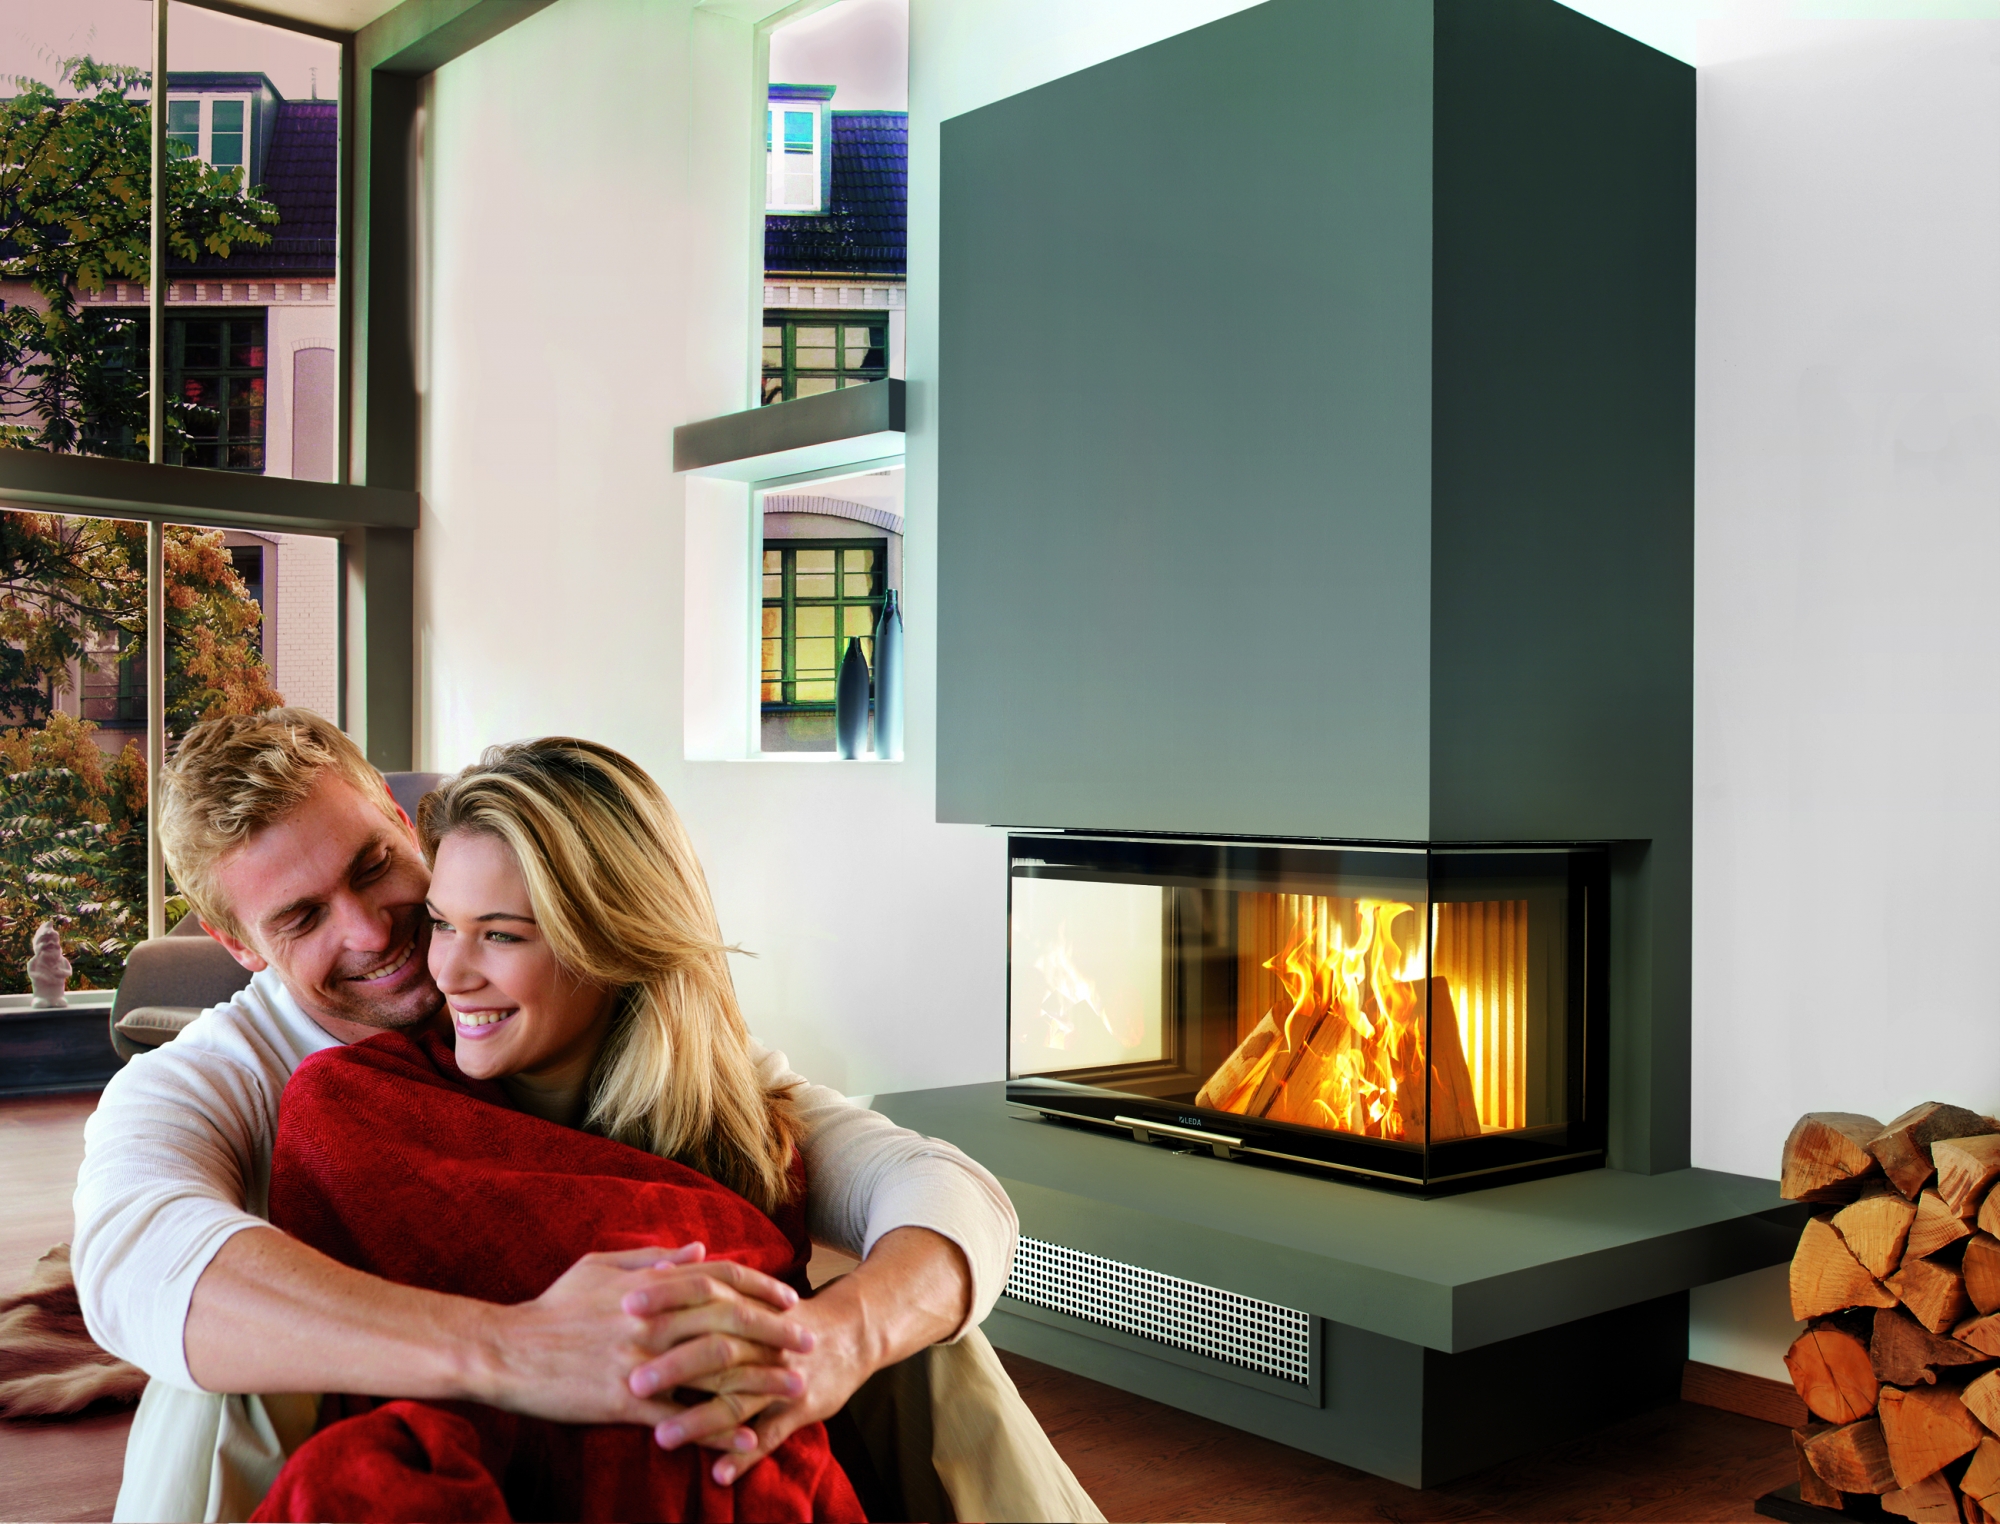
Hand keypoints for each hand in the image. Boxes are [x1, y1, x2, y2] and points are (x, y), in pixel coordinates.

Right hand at [468, 1245, 811, 1424]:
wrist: (505, 1350)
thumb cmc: (553, 1308)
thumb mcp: (600, 1267)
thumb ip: (653, 1258)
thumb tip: (698, 1250)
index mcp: (649, 1286)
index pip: (718, 1280)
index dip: (757, 1288)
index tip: (789, 1299)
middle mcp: (652, 1320)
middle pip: (728, 1321)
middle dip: (774, 1330)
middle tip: (808, 1342)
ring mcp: (640, 1361)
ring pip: (713, 1368)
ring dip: (759, 1379)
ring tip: (794, 1388)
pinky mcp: (624, 1401)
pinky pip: (681, 1416)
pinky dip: (716, 1429)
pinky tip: (746, 1439)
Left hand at [646, 1227, 971, 1483]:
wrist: (851, 1331)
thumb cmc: (783, 1313)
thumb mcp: (747, 1289)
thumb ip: (703, 1282)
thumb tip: (653, 1268)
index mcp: (745, 1304)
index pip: (702, 1292)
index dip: (666, 1297)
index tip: (625, 1304)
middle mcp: (763, 1339)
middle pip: (716, 1347)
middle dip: (674, 1365)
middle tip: (631, 1380)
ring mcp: (781, 1375)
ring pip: (739, 1397)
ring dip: (699, 1420)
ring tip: (661, 1437)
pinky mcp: (799, 1406)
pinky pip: (770, 1434)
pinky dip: (744, 1455)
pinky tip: (718, 1475)